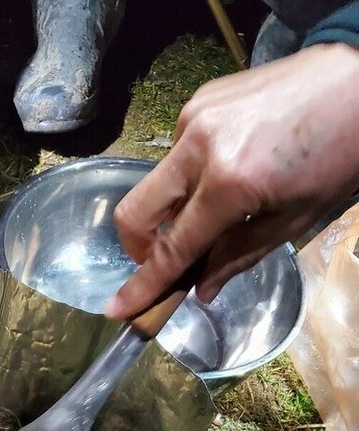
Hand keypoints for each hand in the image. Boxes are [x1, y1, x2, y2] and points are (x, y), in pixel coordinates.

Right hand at [106, 44, 358, 319]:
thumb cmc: (340, 153)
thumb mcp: (294, 220)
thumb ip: (237, 256)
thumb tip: (201, 289)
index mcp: (229, 183)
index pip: (171, 249)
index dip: (142, 285)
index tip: (116, 308)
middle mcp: (199, 145)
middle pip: (136, 211)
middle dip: (140, 247)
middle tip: (167, 260)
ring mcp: (195, 117)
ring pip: (159, 183)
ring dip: (176, 207)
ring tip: (221, 204)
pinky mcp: (200, 100)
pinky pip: (178, 153)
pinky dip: (192, 174)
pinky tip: (231, 167)